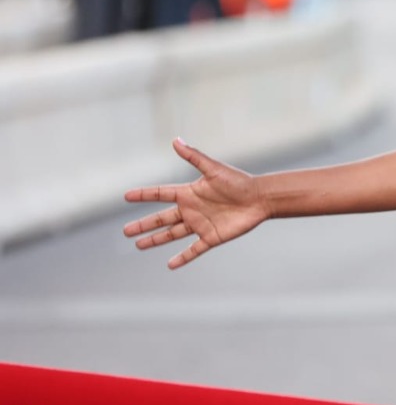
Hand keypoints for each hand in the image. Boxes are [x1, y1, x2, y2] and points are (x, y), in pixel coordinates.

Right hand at [123, 139, 269, 267]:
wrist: (260, 198)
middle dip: (144, 225)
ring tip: (138, 245)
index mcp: (189, 193)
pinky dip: (182, 258)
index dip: (144, 195)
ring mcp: (200, 224)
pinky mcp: (211, 237)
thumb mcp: (213, 169)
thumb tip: (175, 140)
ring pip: (172, 234)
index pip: (160, 194)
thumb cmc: (239, 182)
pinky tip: (170, 265)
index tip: (126, 196)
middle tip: (126, 231)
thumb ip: (193, 157)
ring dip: (155, 240)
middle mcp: (191, 209)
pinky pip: (194, 250)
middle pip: (161, 218)